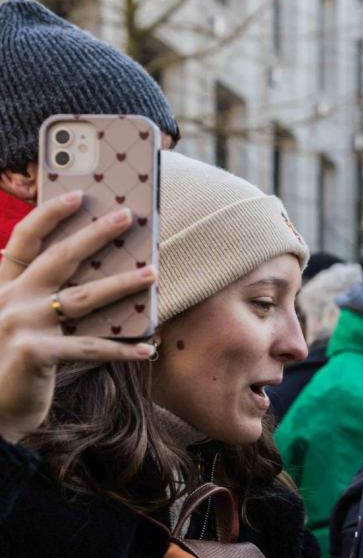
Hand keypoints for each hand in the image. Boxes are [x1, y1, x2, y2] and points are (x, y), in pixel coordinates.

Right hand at [0, 192, 154, 442]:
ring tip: (152, 274)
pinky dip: (122, 350)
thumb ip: (46, 297)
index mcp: (4, 286)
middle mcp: (10, 300)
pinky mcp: (35, 353)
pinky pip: (89, 347)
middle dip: (96, 234)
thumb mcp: (20, 322)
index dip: (50, 214)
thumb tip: (102, 275)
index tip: (79, 195)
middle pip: (60, 258)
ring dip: (122, 284)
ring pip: (83, 298)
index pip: (25, 240)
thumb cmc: (12, 362)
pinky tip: (149, 349)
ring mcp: (20, 325)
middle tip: (128, 217)